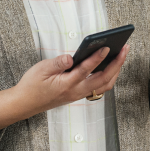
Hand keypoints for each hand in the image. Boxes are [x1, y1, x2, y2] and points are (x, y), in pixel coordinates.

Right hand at [15, 45, 129, 115]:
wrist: (24, 104)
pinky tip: (111, 65)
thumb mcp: (41, 69)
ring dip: (115, 70)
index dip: (97, 58)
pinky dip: (109, 76)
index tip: (106, 47)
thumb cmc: (32, 86)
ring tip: (122, 55)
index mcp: (66, 84)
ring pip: (104, 85)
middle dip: (116, 64)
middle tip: (125, 49)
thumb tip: (71, 57)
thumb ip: (57, 63)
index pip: (85, 70)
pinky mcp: (79, 94)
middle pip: (102, 79)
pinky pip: (99, 87)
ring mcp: (79, 94)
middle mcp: (76, 91)